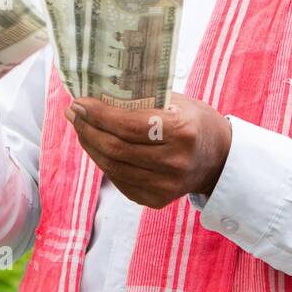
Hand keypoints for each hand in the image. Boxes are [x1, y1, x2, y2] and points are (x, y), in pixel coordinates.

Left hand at [65, 92, 231, 208]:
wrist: (218, 158)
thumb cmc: (193, 120)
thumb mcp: (176, 101)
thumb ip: (143, 99)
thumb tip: (98, 92)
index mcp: (182, 132)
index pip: (129, 125)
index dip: (99, 115)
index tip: (79, 102)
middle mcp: (175, 162)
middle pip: (116, 148)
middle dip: (88, 129)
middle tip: (73, 113)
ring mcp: (166, 186)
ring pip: (112, 167)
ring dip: (90, 145)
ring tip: (81, 127)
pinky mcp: (156, 200)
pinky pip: (119, 180)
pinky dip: (103, 161)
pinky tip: (97, 145)